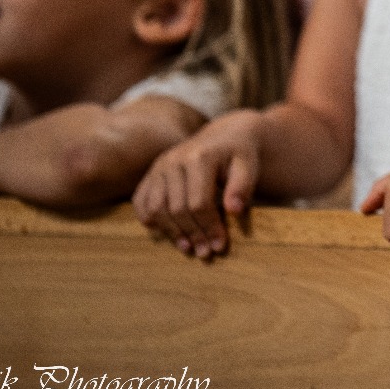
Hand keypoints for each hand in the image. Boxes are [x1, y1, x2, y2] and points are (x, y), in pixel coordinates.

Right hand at [133, 109, 263, 259]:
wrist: (225, 135)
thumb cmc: (239, 154)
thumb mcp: (249, 165)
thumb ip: (243, 186)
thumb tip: (234, 211)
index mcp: (199, 157)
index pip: (199, 202)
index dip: (209, 227)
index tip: (219, 245)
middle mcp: (173, 160)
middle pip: (177, 208)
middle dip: (192, 234)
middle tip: (205, 253)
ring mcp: (159, 166)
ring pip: (156, 208)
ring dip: (171, 232)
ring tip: (188, 248)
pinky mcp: (150, 173)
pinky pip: (140, 201)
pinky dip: (149, 219)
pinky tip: (165, 232)